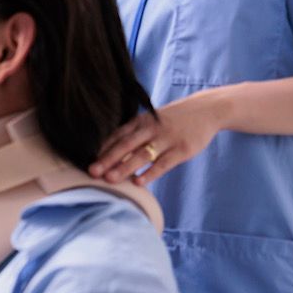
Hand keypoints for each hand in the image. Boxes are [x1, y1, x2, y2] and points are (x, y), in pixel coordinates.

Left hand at [89, 91, 224, 185]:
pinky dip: (150, 173)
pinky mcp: (182, 149)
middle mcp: (152, 129)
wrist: (207, 109)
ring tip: (110, 180)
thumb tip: (107, 155)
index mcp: (141, 121)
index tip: (85, 161)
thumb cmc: (172, 120)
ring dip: (125, 168)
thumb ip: (132, 135)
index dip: (102, 149)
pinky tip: (138, 183)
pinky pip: (163, 163)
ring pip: (143, 155)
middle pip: (126, 145)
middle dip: (108, 159)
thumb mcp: (151, 121)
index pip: (117, 136)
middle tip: (92, 172)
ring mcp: (168, 139)